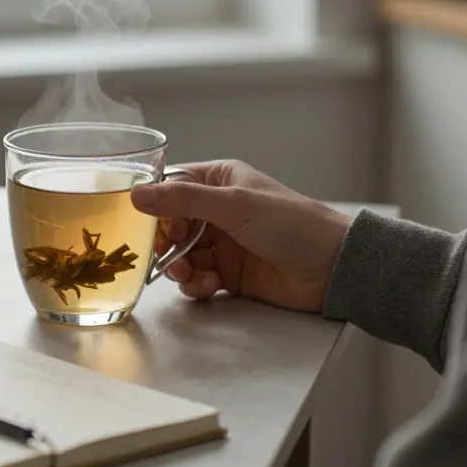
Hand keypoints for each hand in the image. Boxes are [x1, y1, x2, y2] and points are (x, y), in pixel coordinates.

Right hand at [130, 160, 352, 312]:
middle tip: (171, 255)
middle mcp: (218, 209)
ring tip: (190, 275)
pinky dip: (196, 284)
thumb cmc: (290, 224)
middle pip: (170, 224)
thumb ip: (183, 200)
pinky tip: (209, 285)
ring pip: (180, 254)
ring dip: (178, 267)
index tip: (161, 225)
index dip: (159, 207)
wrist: (330, 268)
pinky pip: (197, 277)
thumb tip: (135, 194)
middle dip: (166, 242)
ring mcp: (223, 243)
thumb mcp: (234, 204)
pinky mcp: (229, 273)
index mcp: (220, 180)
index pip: (172, 187)